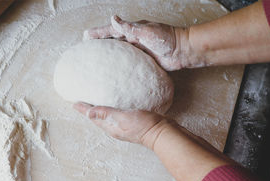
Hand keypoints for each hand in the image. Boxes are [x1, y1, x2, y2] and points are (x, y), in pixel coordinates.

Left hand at [73, 102, 169, 148]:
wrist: (163, 134)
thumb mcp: (123, 118)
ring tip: (95, 103)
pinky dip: (112, 111)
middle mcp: (114, 128)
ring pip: (106, 119)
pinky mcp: (132, 125)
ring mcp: (123, 127)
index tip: (74, 103)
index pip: (93, 116)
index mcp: (110, 127)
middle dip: (89, 111)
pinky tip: (116, 106)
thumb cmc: (144, 125)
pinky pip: (117, 117)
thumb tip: (88, 113)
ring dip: (99, 111)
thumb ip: (106, 114)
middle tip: (81, 103)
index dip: (83, 109)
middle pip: (97, 119)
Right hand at [84, 16, 201, 70]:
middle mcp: (134, 39)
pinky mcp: (143, 61)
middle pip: (112, 42)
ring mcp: (138, 51)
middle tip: (86, 49)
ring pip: (119, 53)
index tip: (86, 36)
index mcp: (133, 30)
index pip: (111, 31)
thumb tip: (113, 18)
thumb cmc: (168, 39)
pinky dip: (119, 66)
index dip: (98, 33)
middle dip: (99, 44)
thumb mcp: (146, 31)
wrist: (184, 52)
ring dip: (108, 56)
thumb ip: (129, 27)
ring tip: (95, 61)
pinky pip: (128, 64)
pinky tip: (113, 72)